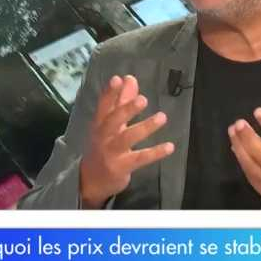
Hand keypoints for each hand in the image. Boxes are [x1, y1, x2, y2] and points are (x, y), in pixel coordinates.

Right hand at [79, 75, 174, 208]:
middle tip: (143, 99)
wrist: (90, 181)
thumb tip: (130, 79)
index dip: (110, 92)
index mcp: (100, 124)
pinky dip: (155, 152)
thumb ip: (120, 101)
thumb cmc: (103, 146)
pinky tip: (169, 146)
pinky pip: (140, 159)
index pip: (103, 105)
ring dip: (145, 127)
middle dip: (127, 109)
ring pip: (127, 138)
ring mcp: (111, 153)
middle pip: (113, 121)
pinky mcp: (121, 167)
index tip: (118, 79)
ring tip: (162, 117)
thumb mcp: (109, 124)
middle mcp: (103, 136)